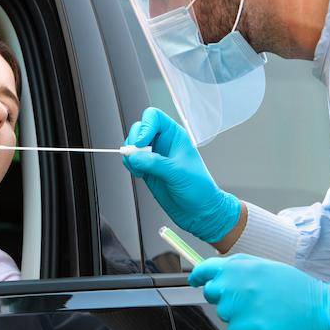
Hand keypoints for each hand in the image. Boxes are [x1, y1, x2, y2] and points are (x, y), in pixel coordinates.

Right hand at [123, 107, 240, 242]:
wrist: (199, 211)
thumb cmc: (199, 189)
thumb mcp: (178, 173)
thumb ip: (154, 163)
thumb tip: (134, 156)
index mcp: (175, 135)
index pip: (153, 117)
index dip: (145, 127)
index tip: (142, 143)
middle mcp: (163, 143)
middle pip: (139, 129)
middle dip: (134, 141)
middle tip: (138, 157)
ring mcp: (154, 156)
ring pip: (132, 144)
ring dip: (130, 154)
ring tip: (139, 168)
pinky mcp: (146, 169)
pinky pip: (131, 160)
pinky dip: (129, 164)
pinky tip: (139, 173)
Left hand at [189, 254, 329, 329]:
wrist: (320, 307)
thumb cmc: (296, 287)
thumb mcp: (265, 265)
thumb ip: (240, 267)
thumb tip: (220, 271)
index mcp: (239, 266)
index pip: (206, 269)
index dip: (198, 276)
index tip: (194, 280)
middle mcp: (235, 283)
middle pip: (211, 293)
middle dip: (223, 297)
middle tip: (244, 299)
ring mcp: (239, 305)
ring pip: (224, 313)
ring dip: (238, 314)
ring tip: (262, 309)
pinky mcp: (247, 326)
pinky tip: (264, 321)